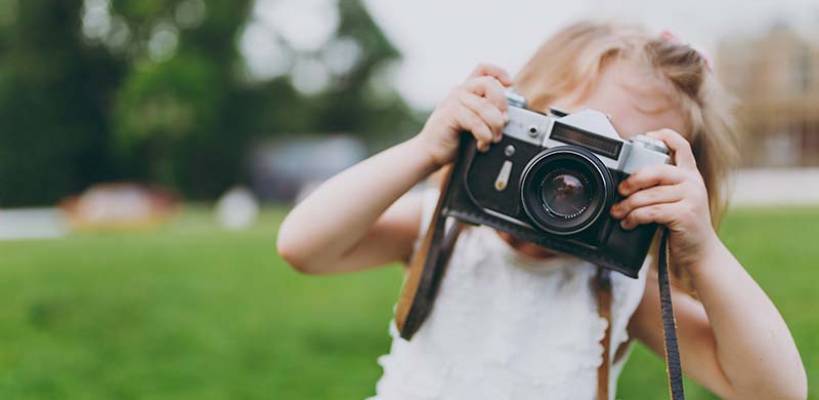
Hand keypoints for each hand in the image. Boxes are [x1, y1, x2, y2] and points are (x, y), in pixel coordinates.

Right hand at [416, 63, 511, 166]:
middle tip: (503, 123)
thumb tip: (507, 117)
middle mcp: (460, 91)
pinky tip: (482, 144)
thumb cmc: (453, 139)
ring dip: (495, 126)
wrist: (430, 152)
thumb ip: (488, 115)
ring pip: (485, 106)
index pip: (484, 69)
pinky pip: (476, 121)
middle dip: (502, 104)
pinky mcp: (449, 114)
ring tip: (493, 139)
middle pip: (489, 84)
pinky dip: (484, 135)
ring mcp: (453, 101)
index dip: (499, 73)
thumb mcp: (474, 123)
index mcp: (466, 90)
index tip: (510, 85)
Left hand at [609, 129, 718, 270]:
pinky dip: (635, 218)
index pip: (680, 145)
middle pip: (656, 170)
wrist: (699, 252)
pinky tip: (629, 223)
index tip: (643, 137)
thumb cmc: (680, 225)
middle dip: (633, 180)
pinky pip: (652, 211)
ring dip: (628, 205)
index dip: (662, 136)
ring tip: (618, 213)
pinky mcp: (686, 214)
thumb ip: (659, 186)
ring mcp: (692, 197)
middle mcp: (692, 182)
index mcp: (689, 174)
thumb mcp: (674, 199)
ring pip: (650, 195)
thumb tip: (625, 182)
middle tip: (620, 191)